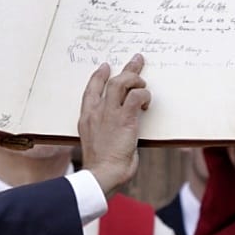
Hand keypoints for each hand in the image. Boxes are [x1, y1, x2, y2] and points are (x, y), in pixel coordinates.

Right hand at [77, 54, 149, 196]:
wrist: (101, 174)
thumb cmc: (100, 164)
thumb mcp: (94, 142)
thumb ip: (103, 130)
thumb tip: (117, 128)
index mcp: (87, 117)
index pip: (90, 89)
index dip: (98, 75)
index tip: (105, 66)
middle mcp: (96, 111)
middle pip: (110, 81)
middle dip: (126, 69)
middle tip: (136, 61)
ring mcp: (110, 113)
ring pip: (121, 83)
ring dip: (135, 80)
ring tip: (143, 84)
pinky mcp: (125, 118)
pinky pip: (136, 96)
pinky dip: (144, 95)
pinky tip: (147, 103)